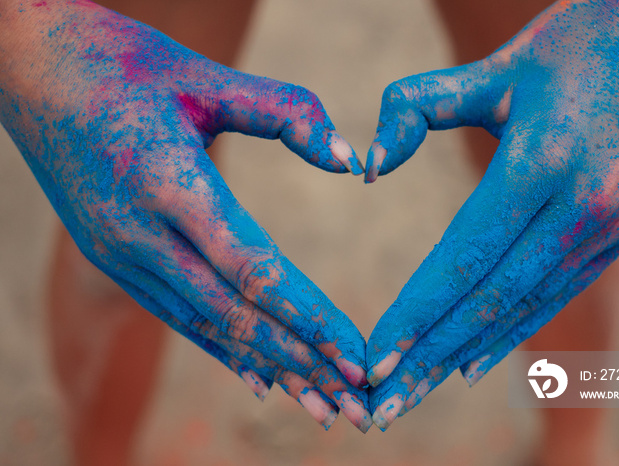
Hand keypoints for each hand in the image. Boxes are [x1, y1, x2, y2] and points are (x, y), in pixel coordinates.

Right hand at [0, 0, 370, 430]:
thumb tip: (348, 156)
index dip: (306, 317)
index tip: (354, 357)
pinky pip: (177, 314)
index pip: (251, 268)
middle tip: (353, 409)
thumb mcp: (201, 75)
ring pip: (206, 325)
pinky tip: (258, 377)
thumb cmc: (121, 64)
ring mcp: (120, 253)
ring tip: (317, 407)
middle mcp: (138, 235)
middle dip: (300, 364)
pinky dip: (221, 348)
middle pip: (233, 314)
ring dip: (267, 367)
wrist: (30, 70)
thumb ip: (283, 111)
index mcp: (167, 184)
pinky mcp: (113, 257)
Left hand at [364, 0, 618, 428]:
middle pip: (492, 301)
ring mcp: (613, 226)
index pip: (465, 261)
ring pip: (525, 307)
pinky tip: (475, 360)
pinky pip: (556, 294)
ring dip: (467, 355)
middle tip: (382, 406)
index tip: (374, 359)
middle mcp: (587, 207)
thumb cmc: (568, 44)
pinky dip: (513, 332)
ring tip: (419, 392)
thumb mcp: (492, 69)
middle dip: (432, 358)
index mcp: (547, 163)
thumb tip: (366, 167)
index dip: (416, 315)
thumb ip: (415, 108)